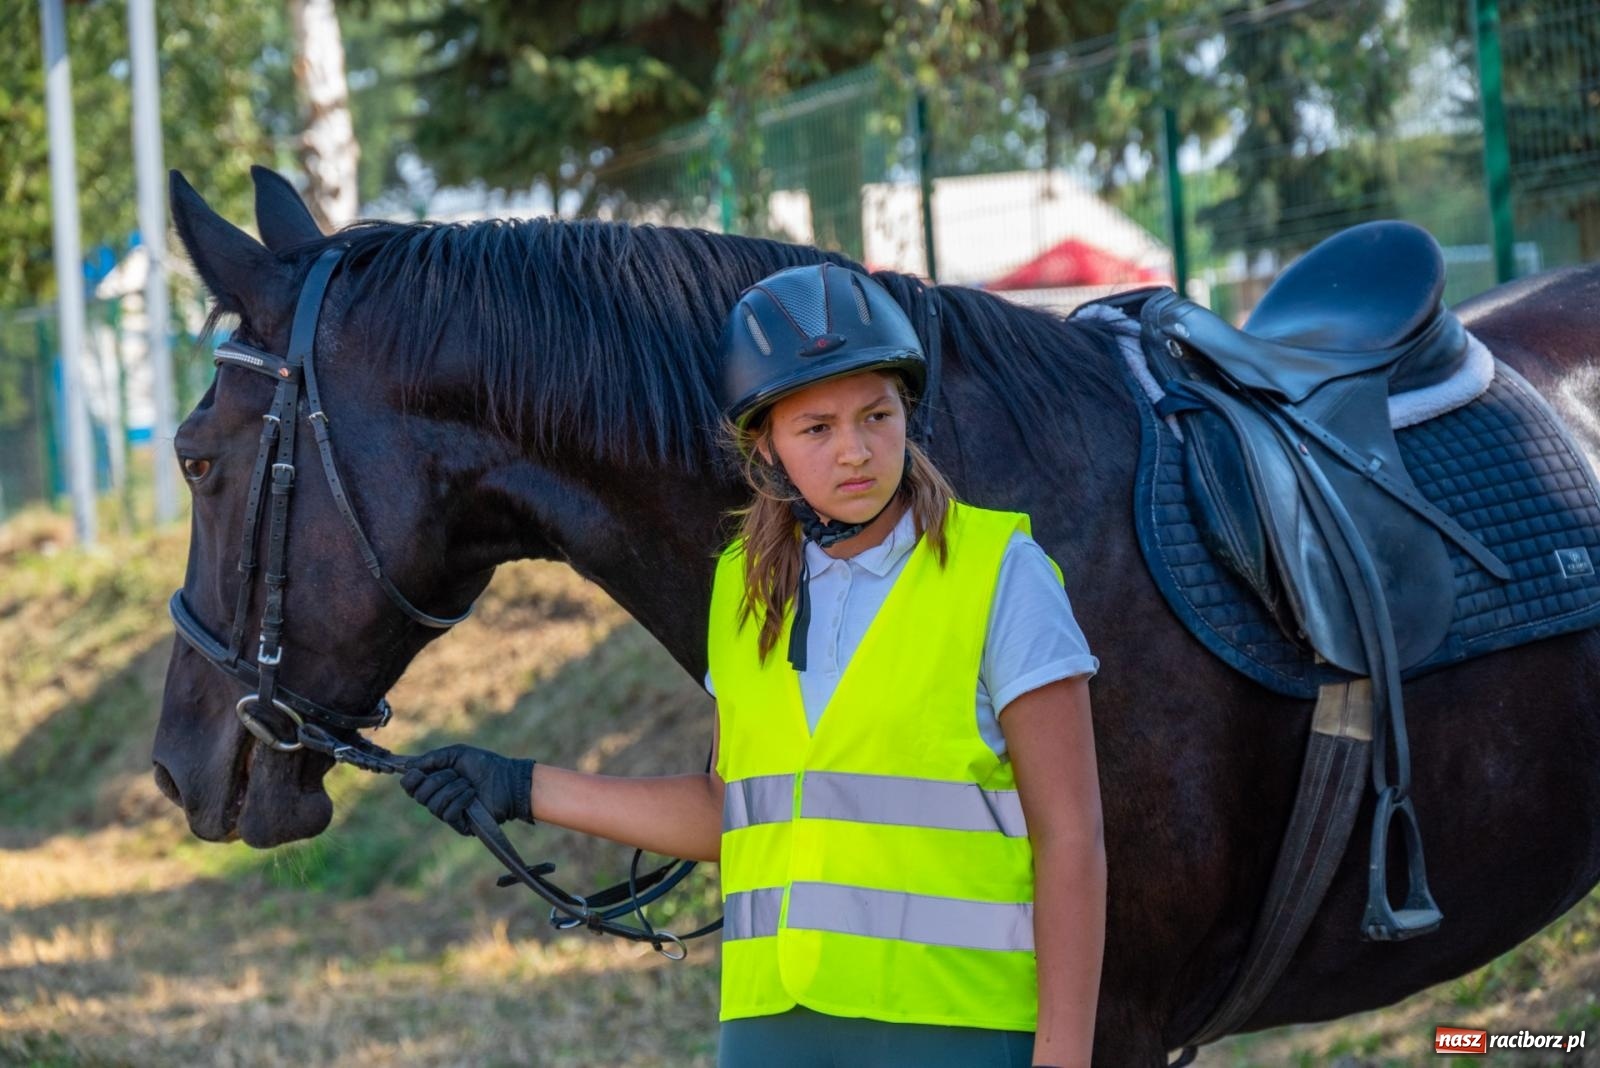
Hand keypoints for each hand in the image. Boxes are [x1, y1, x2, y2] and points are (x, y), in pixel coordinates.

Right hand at [401, 744, 535, 834]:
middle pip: (419, 796)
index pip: (410, 786)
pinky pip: (448, 814)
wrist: (508, 779)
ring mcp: (449, 813)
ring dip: (451, 790)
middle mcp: (438, 798)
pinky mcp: (461, 824)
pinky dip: (460, 801)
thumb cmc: (485, 765)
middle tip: (454, 774)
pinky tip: (472, 795)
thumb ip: (432, 759)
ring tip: (468, 784)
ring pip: (433, 806)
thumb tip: (407, 766)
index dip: (411, 780)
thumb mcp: (457, 754)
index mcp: (435, 782)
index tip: (418, 772)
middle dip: (436, 781)